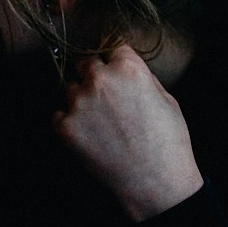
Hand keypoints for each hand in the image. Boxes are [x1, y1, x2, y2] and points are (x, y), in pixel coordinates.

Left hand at [51, 44, 203, 221]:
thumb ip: (142, 78)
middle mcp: (99, 80)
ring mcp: (78, 103)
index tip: (119, 70)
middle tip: (106, 93)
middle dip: (94, 74)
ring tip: (98, 118)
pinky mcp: (63, 127)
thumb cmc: (168, 139)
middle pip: (85, 62)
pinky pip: (58, 114)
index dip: (118, 60)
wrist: (152, 178)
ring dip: (81, 97)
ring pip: (70, 88)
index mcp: (129, 69)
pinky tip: (89, 133)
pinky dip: (70, 120)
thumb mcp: (167, 99)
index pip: (114, 48)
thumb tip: (126, 70)